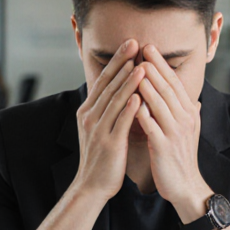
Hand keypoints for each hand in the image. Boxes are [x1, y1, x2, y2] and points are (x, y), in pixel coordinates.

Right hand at [73, 39, 143, 200]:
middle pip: (108, 85)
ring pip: (114, 101)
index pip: (104, 80)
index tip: (129, 44)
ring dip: (128, 82)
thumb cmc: (101, 157)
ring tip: (141, 66)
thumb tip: (122, 90)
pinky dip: (130, 108)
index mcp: (88, 111)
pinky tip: (140, 96)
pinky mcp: (109, 144)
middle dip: (122, 63)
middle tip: (134, 43)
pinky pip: (120, 123)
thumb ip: (108, 109)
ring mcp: (98, 130)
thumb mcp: (99, 128)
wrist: (91, 186)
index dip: (117, 61)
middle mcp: (90, 117)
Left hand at [134, 45, 209, 215]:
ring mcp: (175, 133)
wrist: (185, 185)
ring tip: (136, 69)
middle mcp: (185, 119)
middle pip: (169, 88)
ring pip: (161, 104)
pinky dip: (143, 113)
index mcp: (189, 113)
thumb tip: (194, 101)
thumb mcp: (189, 131)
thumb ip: (189, 114)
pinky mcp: (164, 147)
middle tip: (143, 49)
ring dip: (149, 85)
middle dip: (155, 68)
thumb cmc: (181, 157)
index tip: (150, 48)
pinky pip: (152, 126)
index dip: (162, 64)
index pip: (174, 83)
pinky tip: (133, 102)